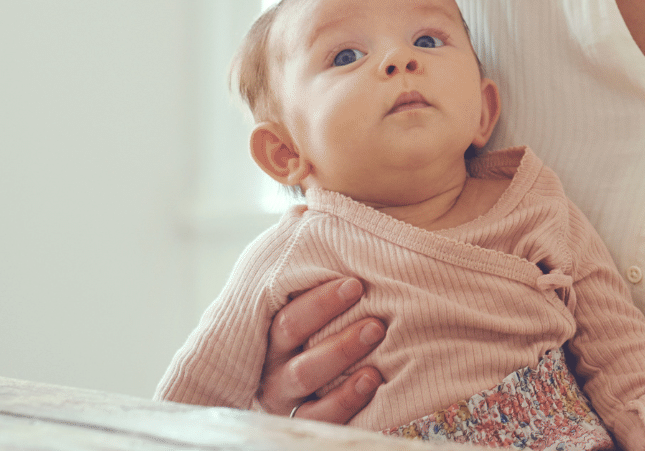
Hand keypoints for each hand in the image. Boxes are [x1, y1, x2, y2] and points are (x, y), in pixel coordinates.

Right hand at [259, 277, 383, 422]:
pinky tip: (372, 379)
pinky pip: (321, 414)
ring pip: (304, 373)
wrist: (321, 389)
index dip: (319, 298)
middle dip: (326, 311)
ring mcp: (286, 395)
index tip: (355, 284)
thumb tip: (328, 224)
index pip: (287, 307)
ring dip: (340, 351)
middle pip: (290, 332)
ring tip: (375, 332)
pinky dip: (346, 397)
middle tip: (367, 305)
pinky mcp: (306, 420)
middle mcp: (271, 362)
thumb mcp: (315, 308)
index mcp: (270, 329)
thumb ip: (319, 277)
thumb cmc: (323, 333)